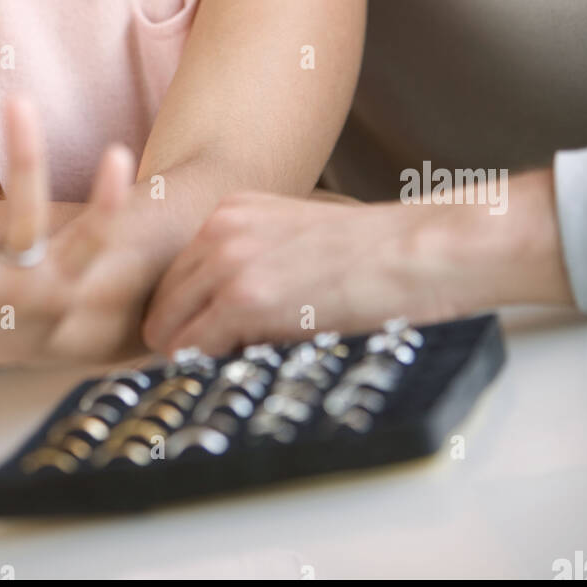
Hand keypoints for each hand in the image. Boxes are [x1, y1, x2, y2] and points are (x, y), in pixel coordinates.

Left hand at [142, 190, 467, 355]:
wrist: (424, 250)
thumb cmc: (377, 258)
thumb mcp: (296, 240)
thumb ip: (252, 264)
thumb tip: (221, 320)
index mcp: (231, 212)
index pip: (175, 279)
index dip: (188, 320)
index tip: (212, 347)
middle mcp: (219, 228)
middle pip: (162, 304)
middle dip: (183, 342)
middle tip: (221, 369)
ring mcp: (228, 260)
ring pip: (168, 331)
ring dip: (195, 359)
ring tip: (237, 374)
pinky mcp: (246, 297)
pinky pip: (193, 349)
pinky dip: (210, 371)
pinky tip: (248, 372)